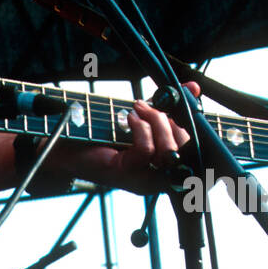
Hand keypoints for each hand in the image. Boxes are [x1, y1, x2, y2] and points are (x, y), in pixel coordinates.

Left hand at [49, 82, 201, 194]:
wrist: (67, 146)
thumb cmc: (105, 134)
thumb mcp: (143, 117)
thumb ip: (169, 106)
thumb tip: (194, 88)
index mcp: (169, 168)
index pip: (199, 157)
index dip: (201, 135)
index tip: (187, 110)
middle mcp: (161, 179)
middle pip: (187, 151)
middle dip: (172, 121)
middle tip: (151, 105)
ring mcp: (144, 180)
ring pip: (168, 152)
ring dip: (155, 122)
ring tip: (137, 109)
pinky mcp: (126, 174)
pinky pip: (146, 152)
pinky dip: (140, 129)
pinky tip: (129, 119)